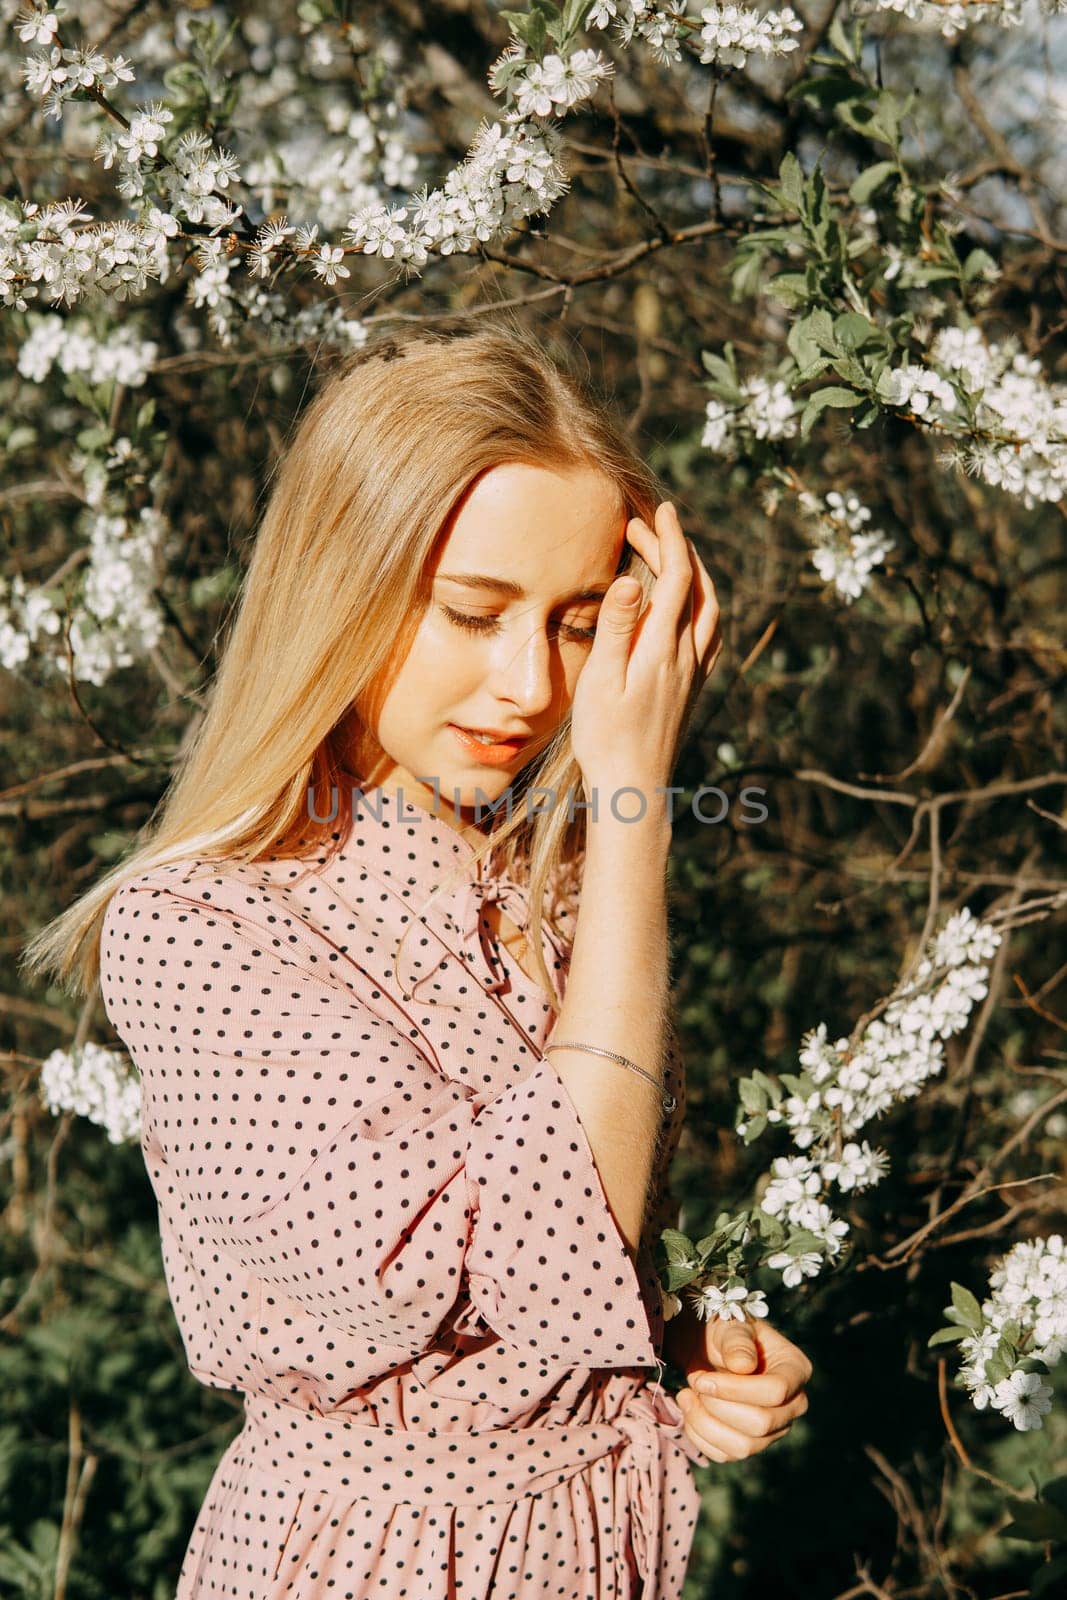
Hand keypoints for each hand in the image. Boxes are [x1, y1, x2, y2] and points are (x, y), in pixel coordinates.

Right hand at [625, 504, 722, 753]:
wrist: (634, 790)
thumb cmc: (607, 739)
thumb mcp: (600, 681)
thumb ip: (615, 627)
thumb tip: (627, 578)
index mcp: (662, 649)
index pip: (677, 579)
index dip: (670, 539)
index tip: (659, 510)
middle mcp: (687, 657)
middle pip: (697, 589)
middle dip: (678, 550)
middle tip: (648, 527)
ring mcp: (693, 675)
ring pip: (710, 611)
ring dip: (695, 576)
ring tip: (671, 556)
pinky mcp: (692, 690)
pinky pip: (709, 635)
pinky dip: (702, 607)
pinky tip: (687, 609)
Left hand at [673, 1314, 811, 1463]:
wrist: (711, 1348)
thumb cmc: (726, 1333)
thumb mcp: (730, 1326)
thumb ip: (737, 1342)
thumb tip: (743, 1366)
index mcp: (795, 1370)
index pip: (776, 1392)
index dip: (735, 1390)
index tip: (702, 1379)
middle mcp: (793, 1405)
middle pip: (761, 1424)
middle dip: (718, 1406)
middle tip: (695, 1383)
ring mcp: (774, 1429)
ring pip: (743, 1447)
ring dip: (705, 1423)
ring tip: (686, 1396)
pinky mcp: (751, 1444)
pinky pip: (725, 1455)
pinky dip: (699, 1436)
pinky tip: (690, 1410)